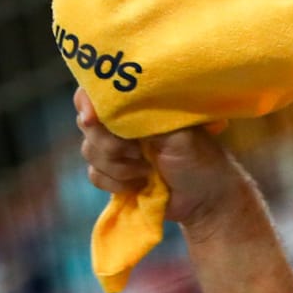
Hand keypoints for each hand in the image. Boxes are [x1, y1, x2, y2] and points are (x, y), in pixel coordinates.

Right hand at [75, 89, 251, 233]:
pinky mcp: (113, 176)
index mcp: (138, 105)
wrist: (205, 201)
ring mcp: (116, 149)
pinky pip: (95, 175)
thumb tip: (110, 108)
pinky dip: (116, 183)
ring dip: (118, 166)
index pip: (97, 92)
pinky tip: (140, 185)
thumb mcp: (175, 133)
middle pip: (87, 124)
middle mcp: (122, 123)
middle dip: (110, 143)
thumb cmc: (199, 159)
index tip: (92, 118)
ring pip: (89, 152)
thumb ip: (143, 117)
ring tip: (148, 170)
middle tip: (140, 152)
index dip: (88, 102)